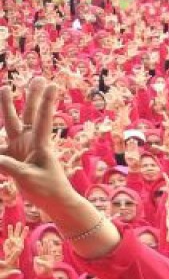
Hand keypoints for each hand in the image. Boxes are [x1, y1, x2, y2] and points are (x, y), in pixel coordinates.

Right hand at [0, 78, 75, 207]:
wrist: (53, 201)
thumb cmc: (47, 189)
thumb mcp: (28, 178)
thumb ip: (9, 166)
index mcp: (40, 144)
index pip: (43, 119)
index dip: (46, 102)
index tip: (52, 85)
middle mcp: (31, 142)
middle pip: (30, 114)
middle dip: (32, 96)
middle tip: (38, 78)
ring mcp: (22, 147)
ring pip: (12, 123)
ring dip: (9, 106)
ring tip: (7, 88)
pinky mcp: (13, 156)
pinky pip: (0, 146)